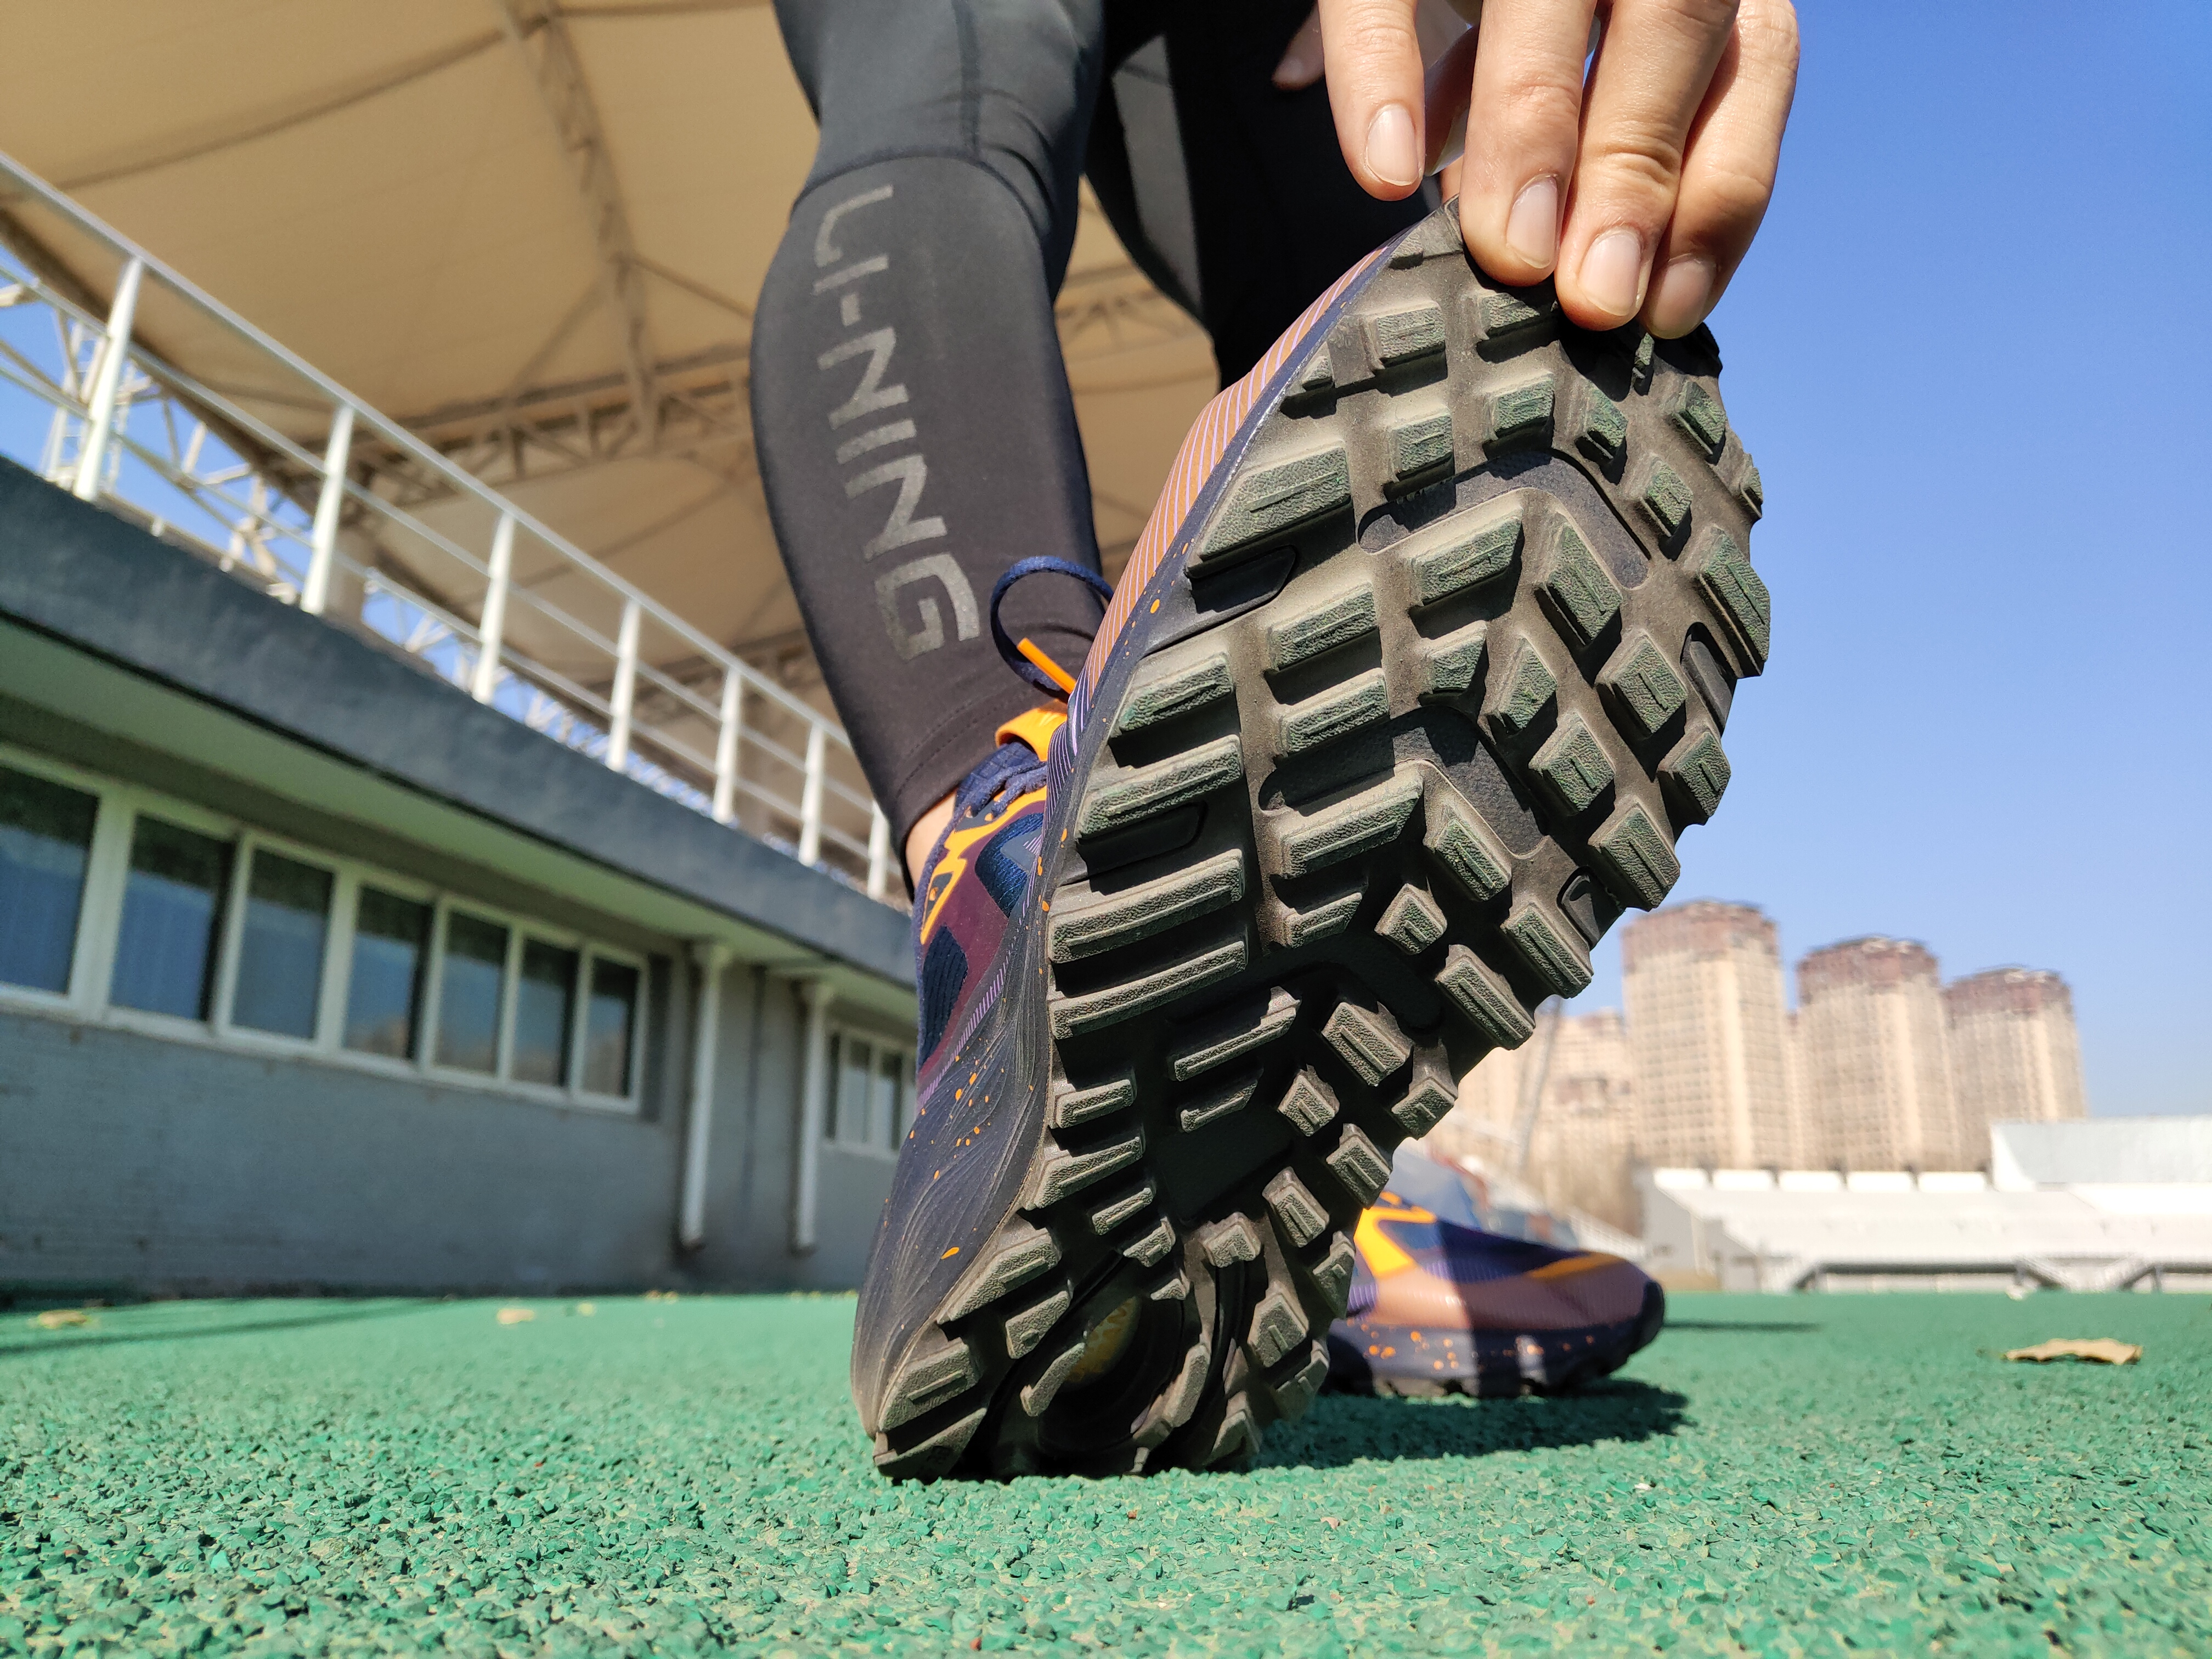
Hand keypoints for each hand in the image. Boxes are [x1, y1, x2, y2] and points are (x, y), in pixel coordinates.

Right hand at [1274, 0, 1798, 338]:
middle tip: (1588, 297)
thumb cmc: (1538, 70)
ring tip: (1506, 255)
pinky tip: (1389, 177)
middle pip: (1664, 19)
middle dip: (1629, 168)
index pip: (1754, 65)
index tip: (1664, 311)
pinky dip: (1382, 81)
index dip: (1717, 192)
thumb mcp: (1602, 110)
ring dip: (1527, 133)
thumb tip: (1638, 301)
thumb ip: (1631, 170)